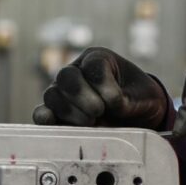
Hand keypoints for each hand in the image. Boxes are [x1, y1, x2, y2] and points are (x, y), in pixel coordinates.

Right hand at [32, 47, 174, 128]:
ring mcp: (64, 92)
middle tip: (99, 112)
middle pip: (66, 76)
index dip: (104, 86)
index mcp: (98, 59)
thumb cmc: (140, 98)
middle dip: (83, 97)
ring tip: (91, 123)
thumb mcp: (144, 96)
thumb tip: (106, 110)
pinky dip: (46, 120)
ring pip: (52, 95)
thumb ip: (127, 101)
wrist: (137, 115)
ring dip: (70, 111)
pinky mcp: (57, 114)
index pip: (93, 65)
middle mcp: (77, 72)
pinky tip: (56, 125)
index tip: (117, 102)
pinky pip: (41, 114)